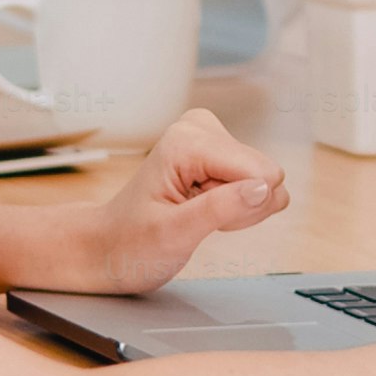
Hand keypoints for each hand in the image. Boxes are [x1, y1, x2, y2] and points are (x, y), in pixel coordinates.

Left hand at [79, 109, 290, 293]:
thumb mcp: (172, 236)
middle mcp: (200, 129)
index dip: (239, 208)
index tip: (200, 218)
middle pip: (264, 174)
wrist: (111, 246)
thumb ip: (220, 209)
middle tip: (197, 220)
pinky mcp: (220, 152)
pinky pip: (258, 183)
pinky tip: (204, 210)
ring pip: (264, 181)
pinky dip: (236, 206)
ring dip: (236, 209)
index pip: (257, 171)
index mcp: (187, 142)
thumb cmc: (132, 243)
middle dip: (239, 207)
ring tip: (196, 216)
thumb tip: (265, 188)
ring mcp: (211, 138)